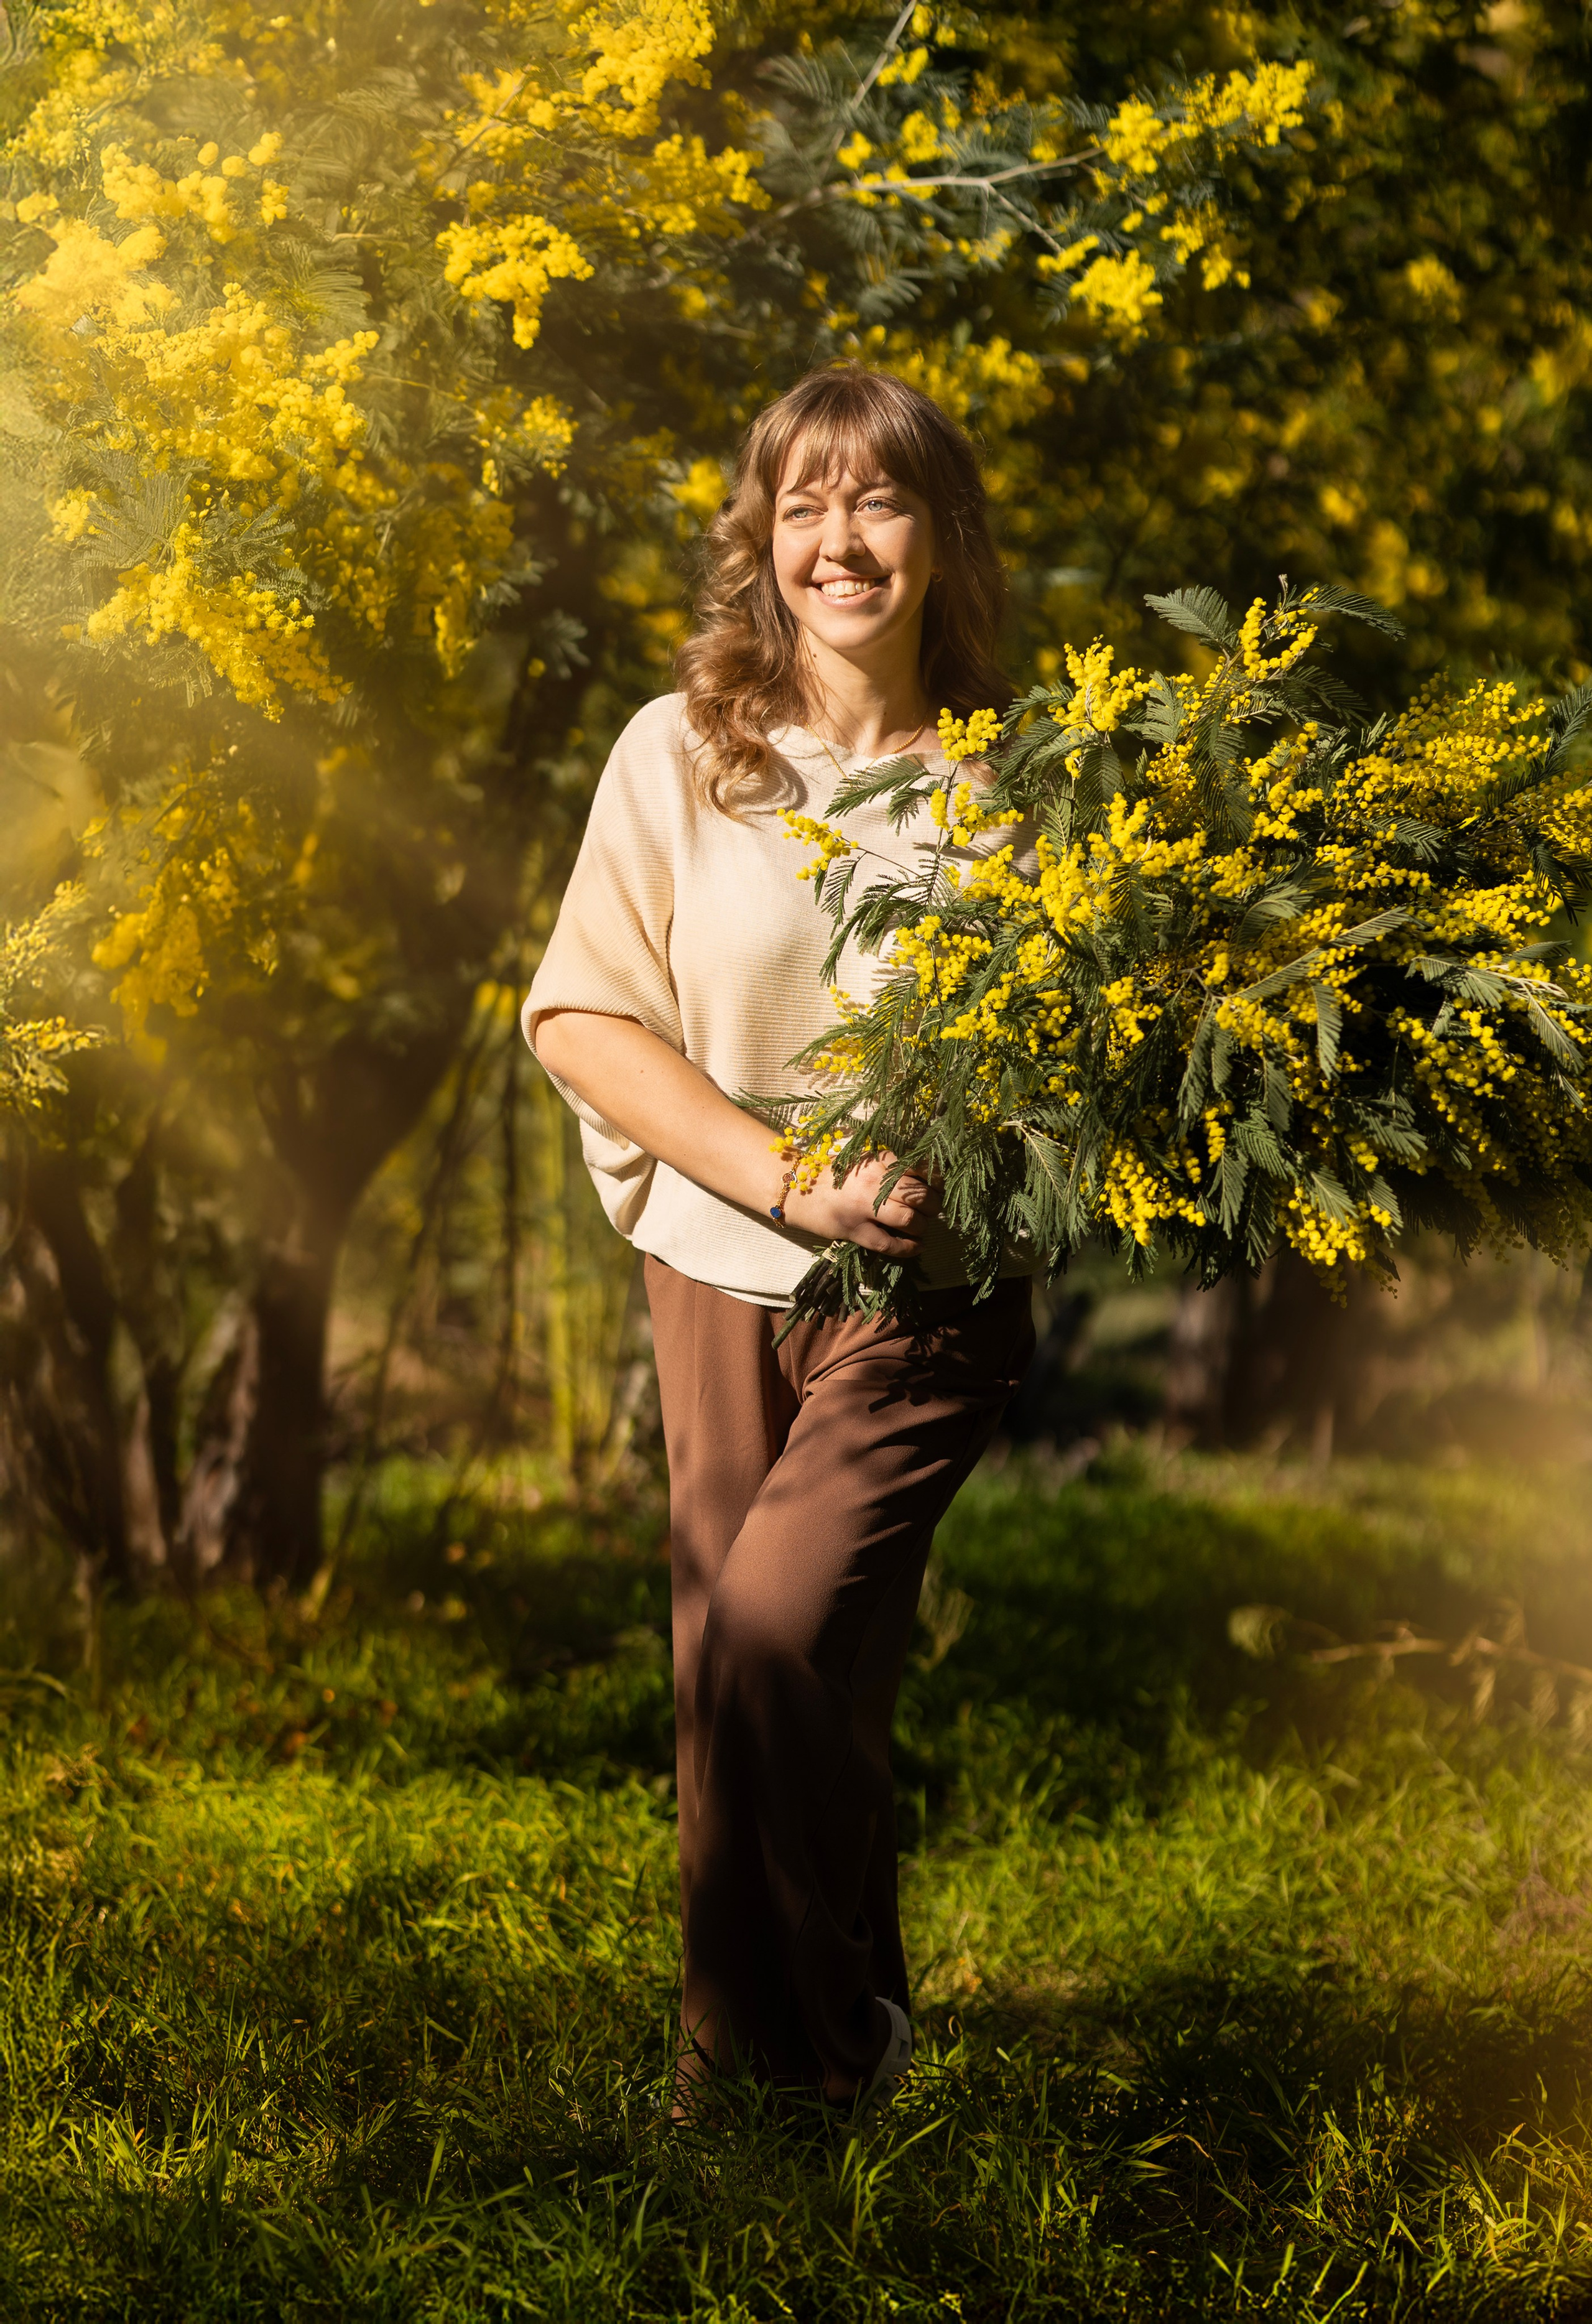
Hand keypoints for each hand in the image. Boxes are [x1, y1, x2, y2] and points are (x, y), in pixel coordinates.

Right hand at [783, 1153, 938, 1255]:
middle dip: (933, 1207)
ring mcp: (864, 1207)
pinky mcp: (854, 1229)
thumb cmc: (835, 1176)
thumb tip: (927, 1183)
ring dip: (921, 1227)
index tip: (939, 1189)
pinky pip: (890, 1244)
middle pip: (921, 1196)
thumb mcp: (866, 1163)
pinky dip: (908, 1248)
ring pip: (910, 1220)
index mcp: (880, 1161)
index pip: (922, 1169)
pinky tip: (916, 1247)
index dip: (937, 1182)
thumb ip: (892, 1169)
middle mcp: (875, 1181)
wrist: (796, 1188)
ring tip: (919, 1228)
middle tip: (931, 1212)